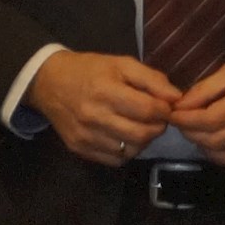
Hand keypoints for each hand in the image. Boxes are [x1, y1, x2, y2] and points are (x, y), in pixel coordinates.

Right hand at [27, 51, 181, 167]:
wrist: (48, 83)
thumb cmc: (89, 70)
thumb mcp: (121, 64)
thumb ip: (151, 79)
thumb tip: (176, 98)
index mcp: (105, 90)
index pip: (147, 110)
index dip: (165, 110)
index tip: (166, 106)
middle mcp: (93, 116)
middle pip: (141, 134)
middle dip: (158, 127)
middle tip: (156, 118)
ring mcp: (85, 136)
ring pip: (130, 150)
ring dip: (143, 140)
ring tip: (139, 125)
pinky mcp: (80, 149)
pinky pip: (115, 160)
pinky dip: (126, 150)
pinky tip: (124, 135)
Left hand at [173, 41, 224, 170]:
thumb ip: (205, 89)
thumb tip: (180, 106)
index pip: (208, 120)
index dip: (186, 121)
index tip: (172, 115)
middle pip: (215, 141)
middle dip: (192, 134)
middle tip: (183, 123)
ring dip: (207, 149)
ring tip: (200, 134)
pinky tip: (219, 145)